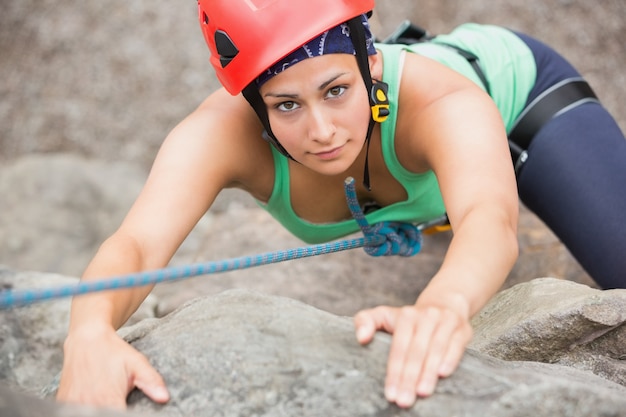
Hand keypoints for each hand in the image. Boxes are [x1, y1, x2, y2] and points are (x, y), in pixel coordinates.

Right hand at [57, 326, 168, 409]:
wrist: (85, 338)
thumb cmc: (113, 351)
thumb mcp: (137, 363)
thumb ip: (151, 382)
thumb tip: (164, 398)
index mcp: (108, 400)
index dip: (127, 416)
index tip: (128, 409)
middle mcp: (88, 405)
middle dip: (113, 413)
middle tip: (119, 403)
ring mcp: (72, 404)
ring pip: (89, 414)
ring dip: (99, 411)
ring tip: (107, 400)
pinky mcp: (62, 401)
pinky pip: (73, 411)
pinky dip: (85, 408)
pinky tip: (95, 401)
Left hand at [354, 303, 472, 407]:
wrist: (444, 304)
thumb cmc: (409, 319)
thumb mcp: (385, 315)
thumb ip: (365, 321)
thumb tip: (361, 338)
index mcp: (406, 315)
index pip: (399, 347)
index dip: (394, 371)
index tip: (390, 393)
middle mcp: (426, 316)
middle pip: (416, 351)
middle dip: (409, 378)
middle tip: (403, 401)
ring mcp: (446, 322)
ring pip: (436, 349)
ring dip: (428, 372)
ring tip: (421, 393)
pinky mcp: (463, 329)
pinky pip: (456, 345)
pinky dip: (450, 359)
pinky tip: (443, 374)